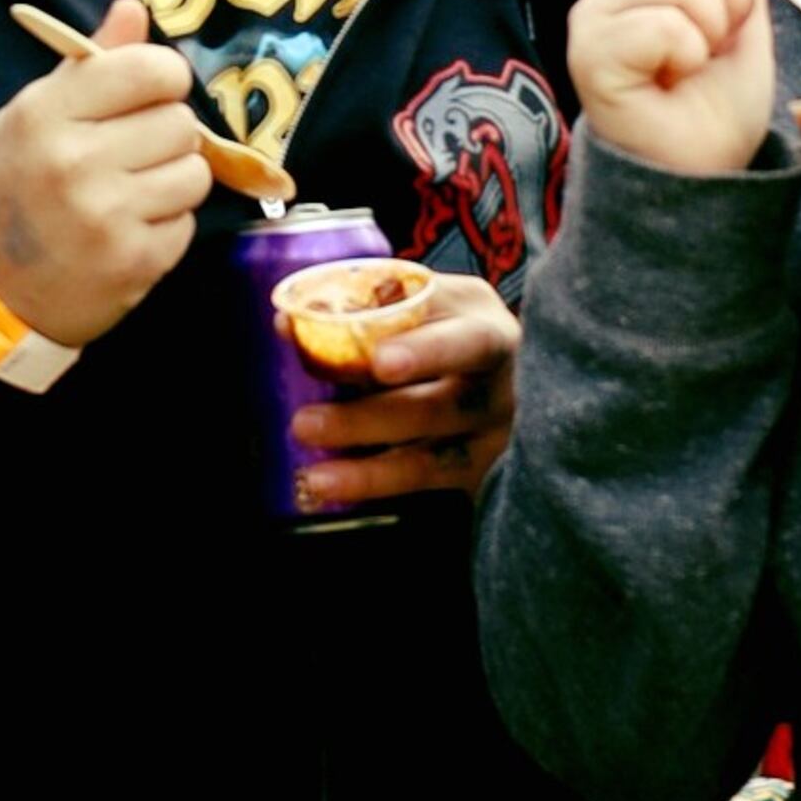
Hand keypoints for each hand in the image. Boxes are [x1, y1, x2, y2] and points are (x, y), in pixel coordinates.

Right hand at [0, 0, 211, 349]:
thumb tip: (133, 10)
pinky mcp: (133, 260)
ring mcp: (106, 216)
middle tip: (137, 152)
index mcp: (47, 114)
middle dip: (168, 133)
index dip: (164, 78)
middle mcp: (75, 162)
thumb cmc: (19, 187)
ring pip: (195, 173)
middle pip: (181, 121)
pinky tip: (130, 227)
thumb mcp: (34, 114)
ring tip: (135, 190)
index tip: (153, 92)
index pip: (149, 69)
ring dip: (174, 180)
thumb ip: (87, 64)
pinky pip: (188, 222)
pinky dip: (167, 224)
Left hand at [294, 272, 519, 508]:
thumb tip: (287, 324)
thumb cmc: (450, 332)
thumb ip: (370, 311)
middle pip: (441, 409)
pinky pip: (427, 492)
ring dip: (369, 473)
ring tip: (316, 477)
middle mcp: (502, 390)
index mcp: (488, 331)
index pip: (466, 341)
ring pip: (433, 462)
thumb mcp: (431, 306)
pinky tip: (337, 494)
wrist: (513, 380)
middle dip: (370, 419)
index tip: (380, 362)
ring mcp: (495, 442)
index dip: (427, 352)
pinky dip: (378, 492)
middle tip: (305, 423)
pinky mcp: (481, 480)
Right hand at [570, 0, 787, 178]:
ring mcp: (591, 18)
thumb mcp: (742, 14)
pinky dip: (688, 58)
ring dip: (711, 32)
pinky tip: (670, 84)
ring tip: (690, 68)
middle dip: (731, 2)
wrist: (701, 171)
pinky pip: (666, 24)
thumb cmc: (716, 101)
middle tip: (710, 52)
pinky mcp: (588, 53)